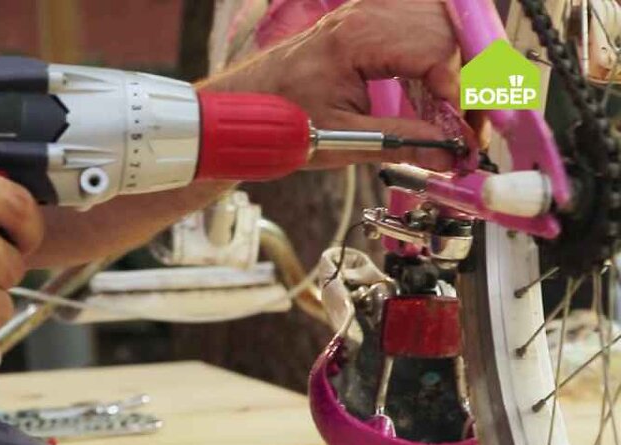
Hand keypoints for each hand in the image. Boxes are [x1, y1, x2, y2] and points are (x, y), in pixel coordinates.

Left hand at [214, 0, 459, 169]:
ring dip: (462, 65)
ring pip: (444, 22)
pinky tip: (441, 90)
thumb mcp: (343, 139)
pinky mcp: (371, 20)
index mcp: (357, 38)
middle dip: (472, 79)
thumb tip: (450, 155)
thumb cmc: (281, 117)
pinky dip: (443, 54)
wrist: (244, 105)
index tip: (468, 134)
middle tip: (475, 126)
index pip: (436, 53)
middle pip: (449, 31)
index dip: (461, 96)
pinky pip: (425, 23)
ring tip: (463, 111)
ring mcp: (370, 12)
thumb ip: (402, 142)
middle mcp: (367, 14)